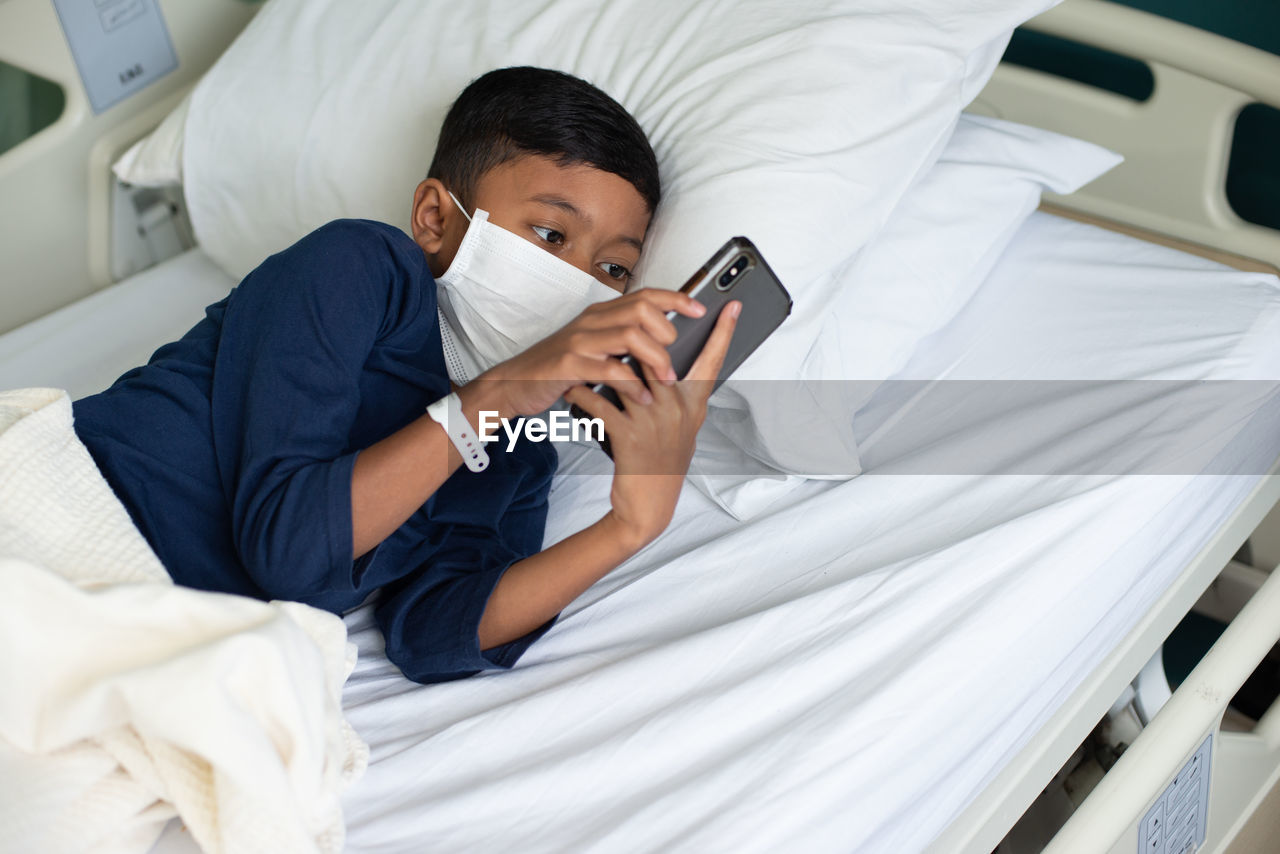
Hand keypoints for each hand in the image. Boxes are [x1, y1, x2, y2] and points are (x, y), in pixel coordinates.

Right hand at [468, 289, 706, 417]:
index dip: (676, 300)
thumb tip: (663, 341)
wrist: (515, 384)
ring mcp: (580, 342)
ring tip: (665, 380)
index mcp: (601, 315)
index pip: (645, 295)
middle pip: (642, 310)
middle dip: (667, 333)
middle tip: (674, 358)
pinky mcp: (569, 365)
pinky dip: (631, 384)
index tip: (700, 309)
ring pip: (630, 336)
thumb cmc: (558, 368)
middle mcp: (592, 322)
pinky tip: (641, 396)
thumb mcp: (594, 348)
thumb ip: (622, 339)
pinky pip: (609, 369)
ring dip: (655, 359)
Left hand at [564, 300, 739, 548]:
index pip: (713, 361)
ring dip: (603, 364)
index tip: (733, 304)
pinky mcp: (629, 439)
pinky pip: (602, 405)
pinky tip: (573, 389)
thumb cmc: (662, 463)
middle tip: (628, 321)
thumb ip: (677, 395)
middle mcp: (678, 411)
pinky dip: (583, 395)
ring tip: (586, 354)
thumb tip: (664, 362)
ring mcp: (654, 424)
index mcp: (693, 406)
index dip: (723, 331)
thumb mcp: (680, 428)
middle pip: (661, 358)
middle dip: (642, 339)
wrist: (648, 507)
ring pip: (628, 376)